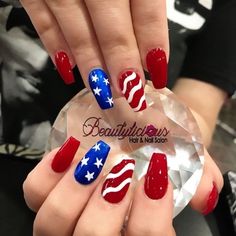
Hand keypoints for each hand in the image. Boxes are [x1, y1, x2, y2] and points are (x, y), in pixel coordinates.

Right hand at [19, 0, 168, 110]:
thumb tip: (149, 47)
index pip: (146, 9)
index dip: (152, 45)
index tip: (158, 75)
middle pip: (111, 26)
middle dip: (121, 64)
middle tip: (130, 97)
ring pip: (76, 27)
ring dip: (90, 63)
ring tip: (102, 92)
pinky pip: (41, 18)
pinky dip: (54, 45)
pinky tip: (67, 70)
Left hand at [23, 138, 222, 235]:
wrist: (144, 127)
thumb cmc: (166, 142)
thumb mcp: (187, 154)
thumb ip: (199, 175)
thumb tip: (206, 195)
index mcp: (139, 231)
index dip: (149, 222)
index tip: (156, 176)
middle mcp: (100, 229)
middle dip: (105, 207)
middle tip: (123, 166)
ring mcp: (68, 213)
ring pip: (51, 225)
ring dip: (73, 192)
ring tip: (98, 156)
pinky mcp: (49, 190)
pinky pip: (33, 194)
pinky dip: (47, 176)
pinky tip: (70, 151)